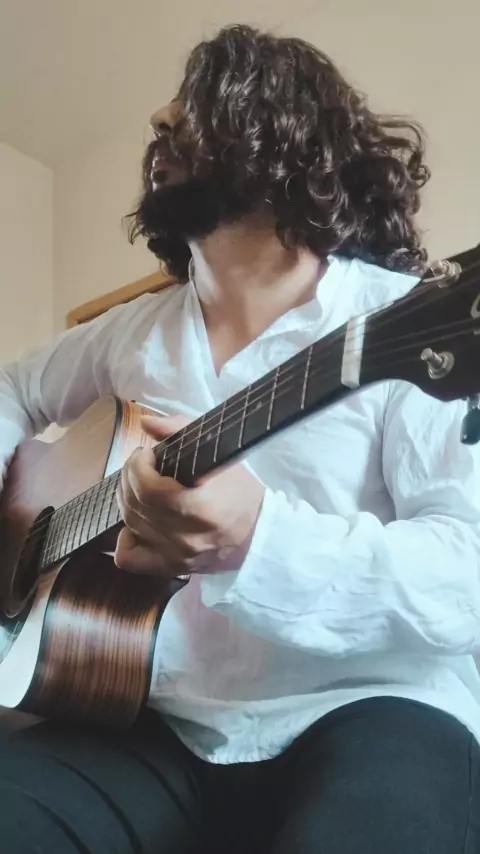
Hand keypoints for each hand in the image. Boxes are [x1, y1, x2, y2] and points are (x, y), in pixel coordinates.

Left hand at [115, 414, 264, 576]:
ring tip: (142, 487)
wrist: (258, 535)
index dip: (138, 465)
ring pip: (130, 524)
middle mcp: (186, 536)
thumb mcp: (219, 453)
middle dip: (130, 476)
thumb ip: (181, 429)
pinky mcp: (172, 568)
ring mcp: (177, 556)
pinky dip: (126, 539)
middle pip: (136, 503)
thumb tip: (145, 422)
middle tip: (143, 465)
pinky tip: (137, 524)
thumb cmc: (240, 491)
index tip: (148, 454)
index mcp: (200, 507)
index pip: (148, 488)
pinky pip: (129, 559)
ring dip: (129, 499)